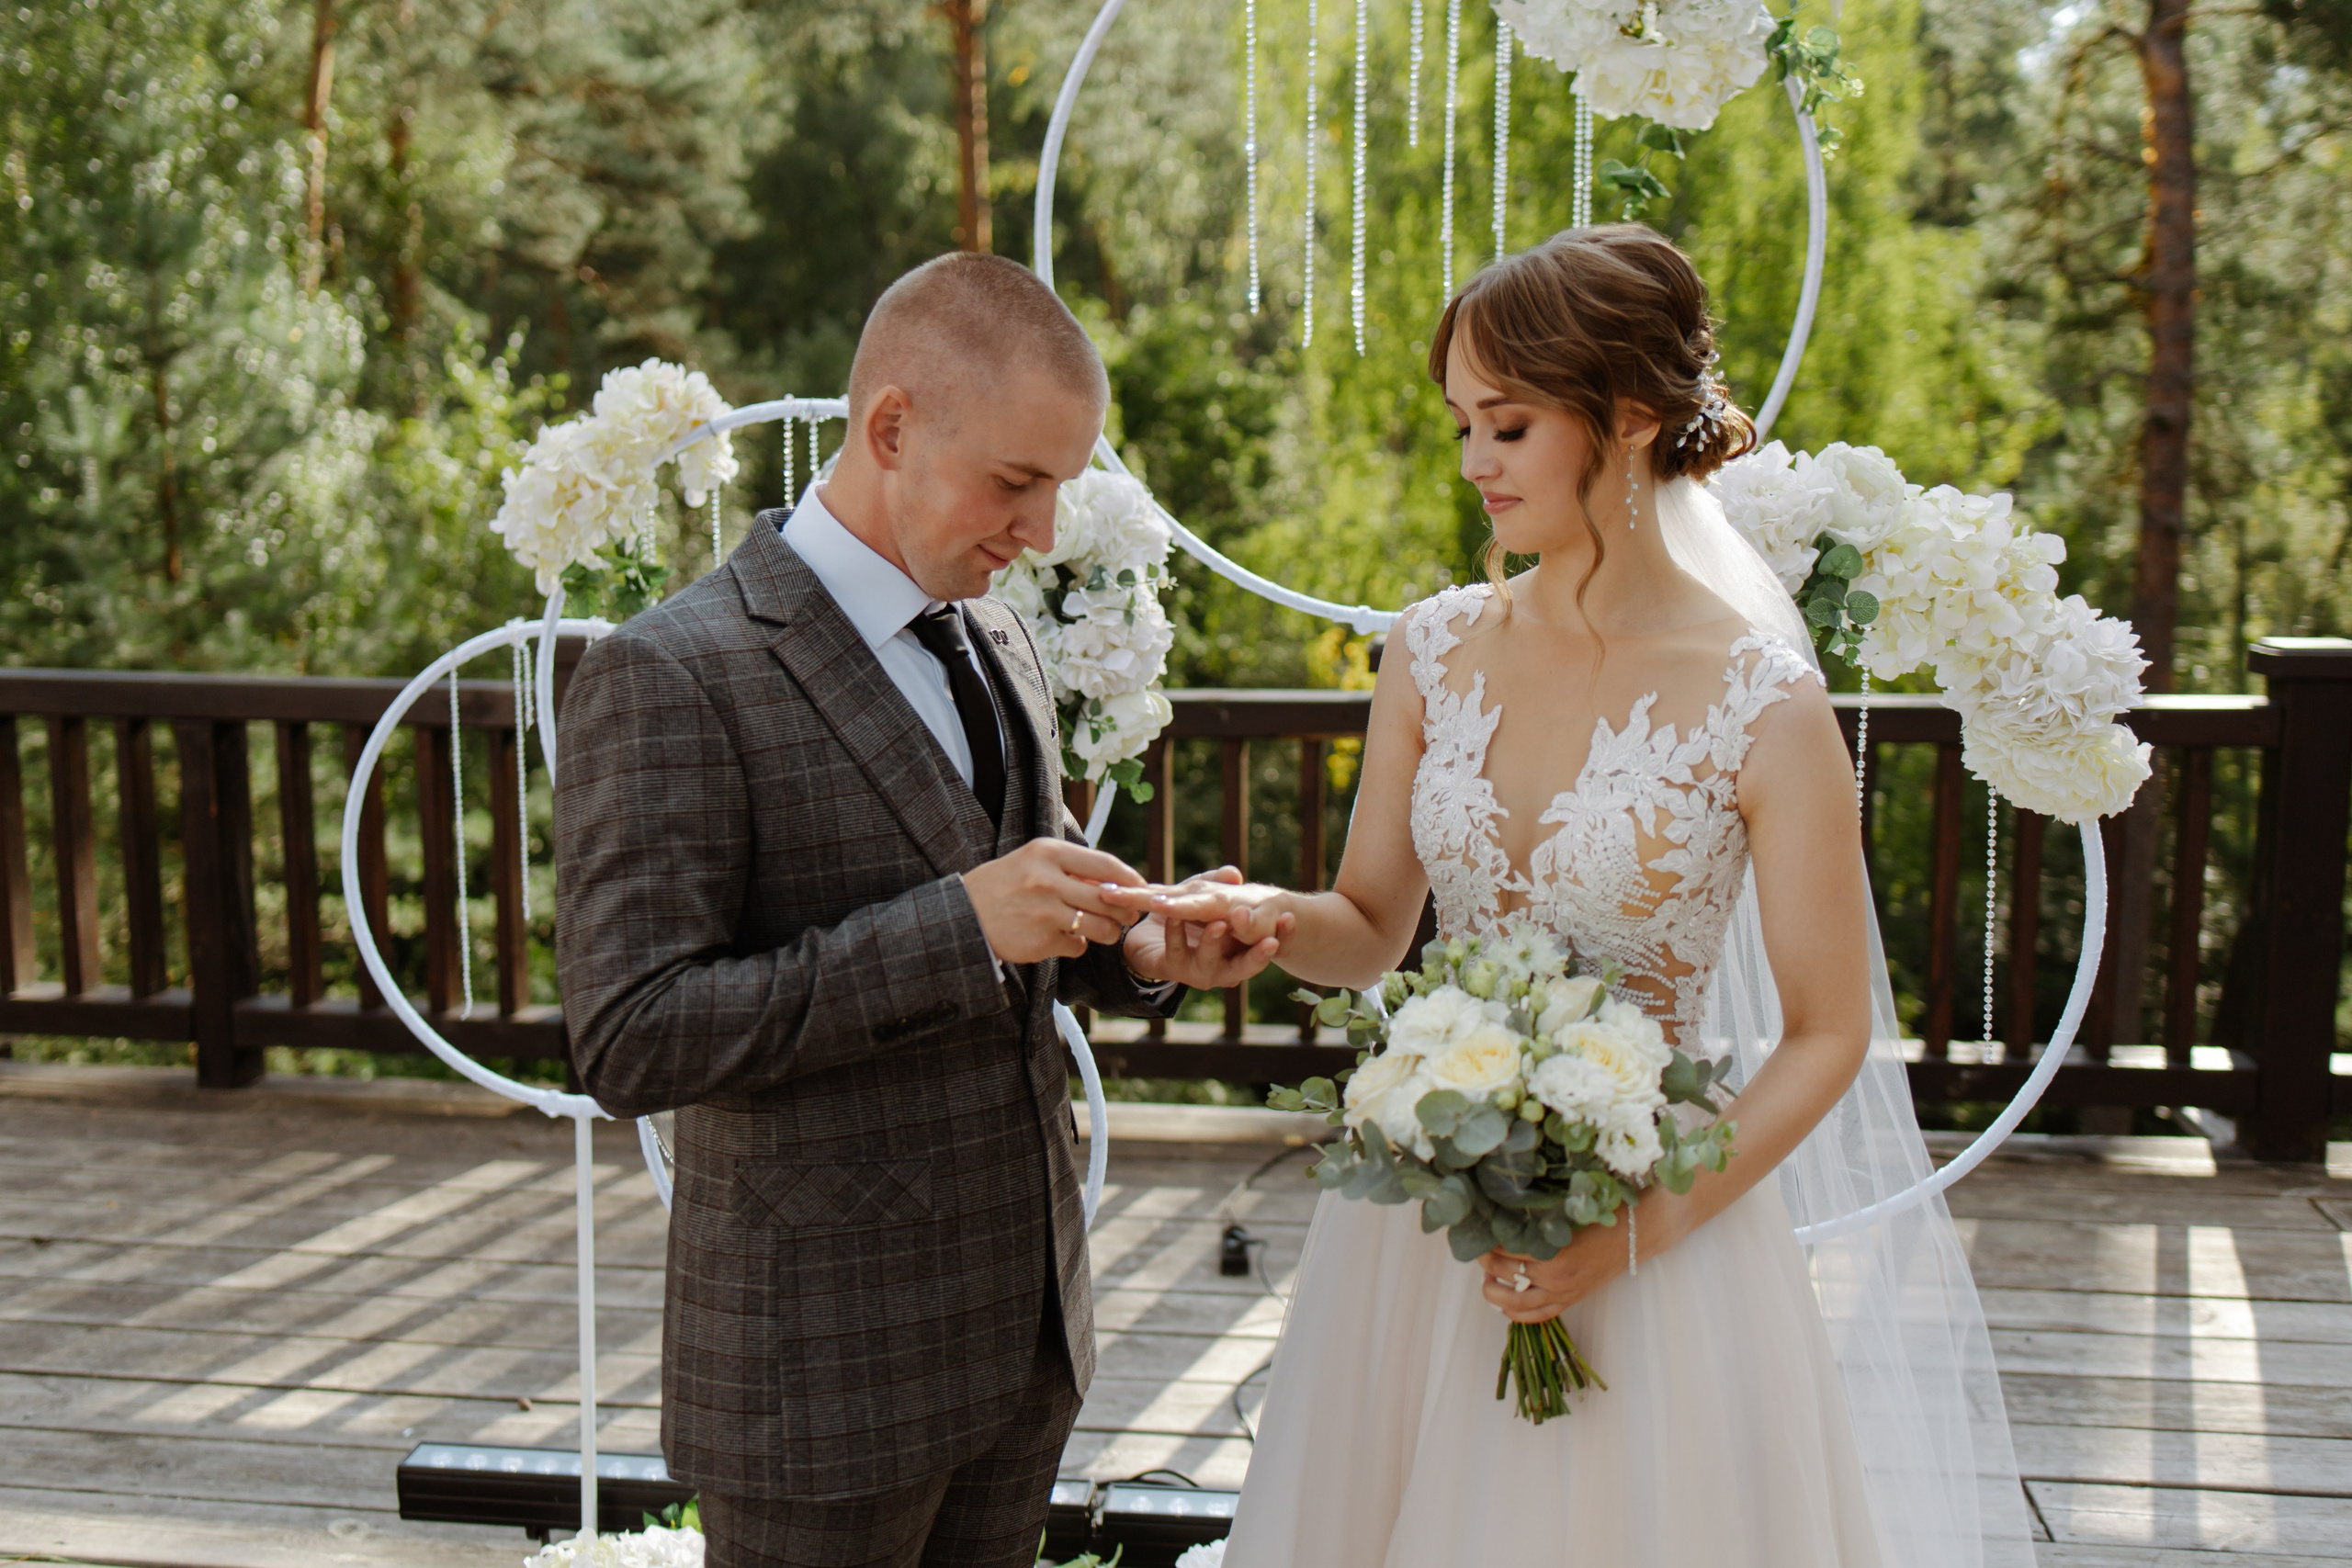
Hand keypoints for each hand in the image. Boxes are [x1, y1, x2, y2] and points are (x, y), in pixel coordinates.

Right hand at [963, 839, 1148, 964]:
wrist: (963, 917)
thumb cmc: (1003, 886)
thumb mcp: (1032, 862)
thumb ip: (1071, 867)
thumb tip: (1117, 880)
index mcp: (1046, 852)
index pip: (1104, 863)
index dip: (1129, 878)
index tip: (1141, 887)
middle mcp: (1046, 879)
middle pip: (1107, 898)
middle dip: (1124, 910)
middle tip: (1127, 916)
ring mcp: (1044, 912)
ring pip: (1099, 926)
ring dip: (1108, 932)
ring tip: (1102, 931)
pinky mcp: (1041, 941)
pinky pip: (1077, 946)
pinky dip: (1077, 945)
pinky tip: (1064, 939)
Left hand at [1118, 866, 1293, 989]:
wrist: (1150, 939)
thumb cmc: (1188, 918)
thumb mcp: (1206, 896)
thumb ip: (1218, 885)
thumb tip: (1233, 874)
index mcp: (1244, 949)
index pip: (1275, 945)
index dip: (1287, 935)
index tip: (1291, 918)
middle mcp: (1228, 966)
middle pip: (1250, 965)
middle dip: (1260, 954)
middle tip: (1270, 941)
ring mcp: (1201, 971)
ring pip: (1212, 961)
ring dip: (1214, 941)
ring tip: (1218, 925)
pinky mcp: (1174, 969)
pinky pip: (1176, 950)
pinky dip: (1175, 931)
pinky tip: (1173, 915)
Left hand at [1478, 1196, 1681, 1322]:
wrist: (1638, 1233)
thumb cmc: (1603, 1214)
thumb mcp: (1568, 1211)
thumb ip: (1539, 1216)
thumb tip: (1502, 1210)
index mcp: (1554, 1253)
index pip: (1505, 1249)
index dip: (1486, 1239)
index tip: (1475, 1228)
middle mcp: (1555, 1278)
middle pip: (1504, 1274)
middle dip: (1484, 1262)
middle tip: (1476, 1248)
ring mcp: (1563, 1293)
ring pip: (1514, 1304)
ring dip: (1493, 1293)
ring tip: (1485, 1279)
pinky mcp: (1571, 1301)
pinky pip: (1537, 1316)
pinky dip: (1516, 1314)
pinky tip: (1504, 1303)